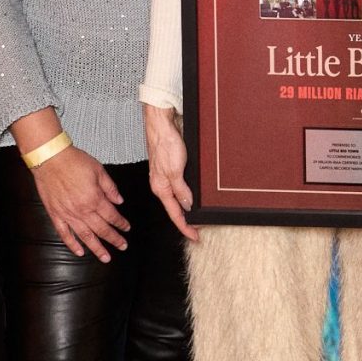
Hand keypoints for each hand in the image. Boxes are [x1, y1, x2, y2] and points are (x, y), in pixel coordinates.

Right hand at [31, 143, 130, 261]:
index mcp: (95, 199)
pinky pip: (64, 234)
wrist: (50, 158)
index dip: (121, 224)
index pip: (112, 216)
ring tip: (105, 257)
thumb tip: (119, 201)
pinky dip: (72, 244)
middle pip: (102, 229)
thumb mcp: (99, 170)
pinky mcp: (55, 214)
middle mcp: (82, 210)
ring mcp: (68, 214)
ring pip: (85, 236)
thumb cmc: (73, 161)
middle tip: (122, 246)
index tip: (126, 229)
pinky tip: (79, 252)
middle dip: (114, 239)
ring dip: (97, 248)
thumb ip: (110, 188)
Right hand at [142, 103, 198, 240]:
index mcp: (160, 188)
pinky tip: (196, 196)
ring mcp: (169, 176)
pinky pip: (183, 186)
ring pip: (180, 197)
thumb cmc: (164, 143)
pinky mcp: (174, 167)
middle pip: (176, 208)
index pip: (175, 214)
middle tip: (200, 230)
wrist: (163, 124)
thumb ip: (181, 190)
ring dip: (189, 208)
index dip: (186, 227)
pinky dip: (190, 194)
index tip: (195, 236)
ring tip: (199, 218)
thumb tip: (187, 206)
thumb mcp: (174, 171)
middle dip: (188, 220)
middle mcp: (163, 184)